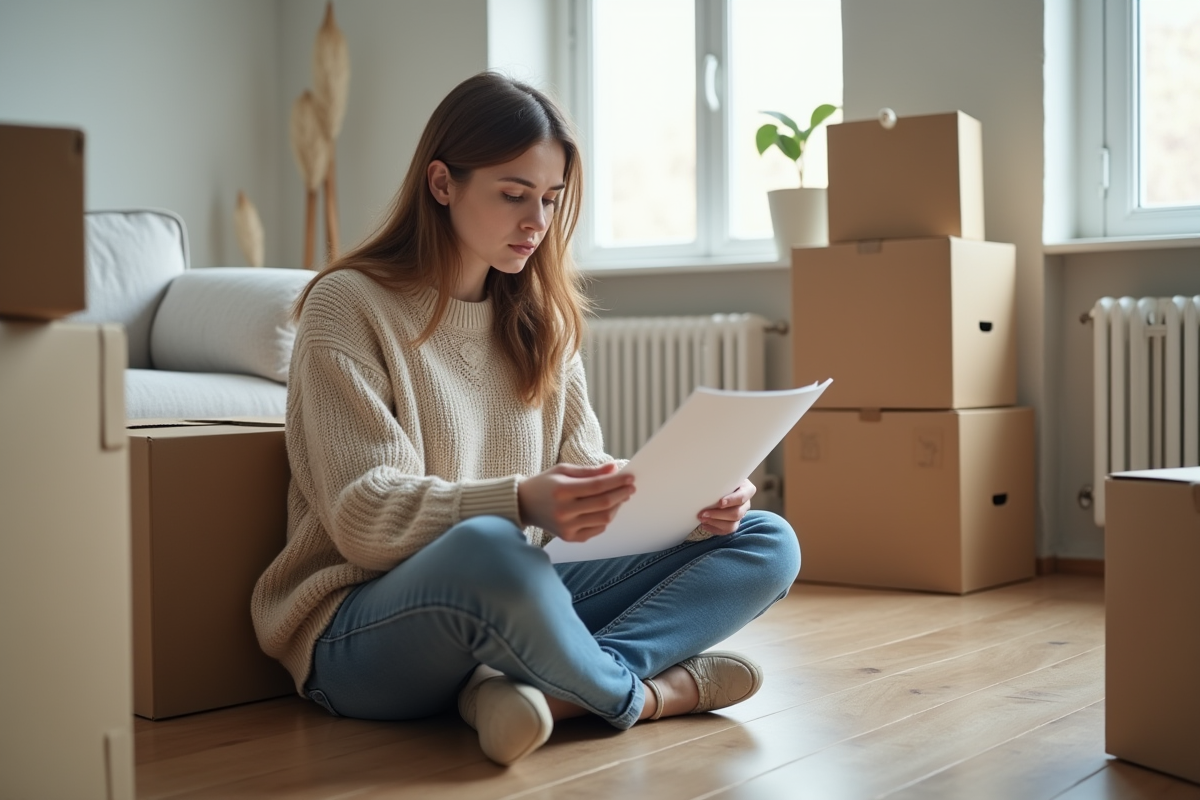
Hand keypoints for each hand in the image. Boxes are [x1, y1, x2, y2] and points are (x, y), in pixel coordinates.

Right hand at [518, 462, 634, 542]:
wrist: (524, 505)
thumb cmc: (545, 484)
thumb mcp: (564, 470)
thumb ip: (590, 471)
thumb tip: (614, 468)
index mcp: (562, 491)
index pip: (597, 486)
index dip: (617, 482)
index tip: (630, 476)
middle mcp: (564, 511)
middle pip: (603, 504)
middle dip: (621, 494)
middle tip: (631, 487)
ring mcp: (566, 527)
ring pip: (603, 519)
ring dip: (616, 507)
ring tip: (621, 497)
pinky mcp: (569, 537)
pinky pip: (597, 530)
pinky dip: (606, 519)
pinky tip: (608, 509)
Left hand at [697, 478, 755, 535]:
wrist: (720, 486)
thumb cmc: (722, 478)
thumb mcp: (725, 474)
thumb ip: (720, 475)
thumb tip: (706, 471)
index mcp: (747, 489)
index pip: (743, 496)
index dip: (732, 501)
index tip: (720, 502)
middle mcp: (745, 503)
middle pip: (737, 514)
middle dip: (718, 515)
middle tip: (702, 513)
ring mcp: (740, 514)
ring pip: (732, 525)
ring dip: (715, 523)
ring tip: (702, 519)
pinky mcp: (734, 523)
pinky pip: (727, 531)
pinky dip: (715, 529)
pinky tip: (705, 525)